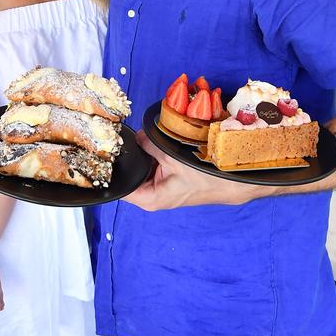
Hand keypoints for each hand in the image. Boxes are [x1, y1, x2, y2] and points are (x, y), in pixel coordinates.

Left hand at [124, 131, 275, 210]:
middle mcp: (150, 197)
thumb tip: (137, 136)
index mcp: (148, 198)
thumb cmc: (204, 178)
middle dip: (129, 158)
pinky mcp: (165, 182)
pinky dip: (153, 157)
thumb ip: (150, 145)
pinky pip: (152, 168)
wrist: (228, 183)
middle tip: (124, 140)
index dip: (113, 169)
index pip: (120, 187)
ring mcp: (158, 190)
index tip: (107, 153)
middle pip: (129, 175)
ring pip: (141, 170)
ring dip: (143, 156)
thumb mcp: (172, 157)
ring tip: (142, 141)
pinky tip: (154, 146)